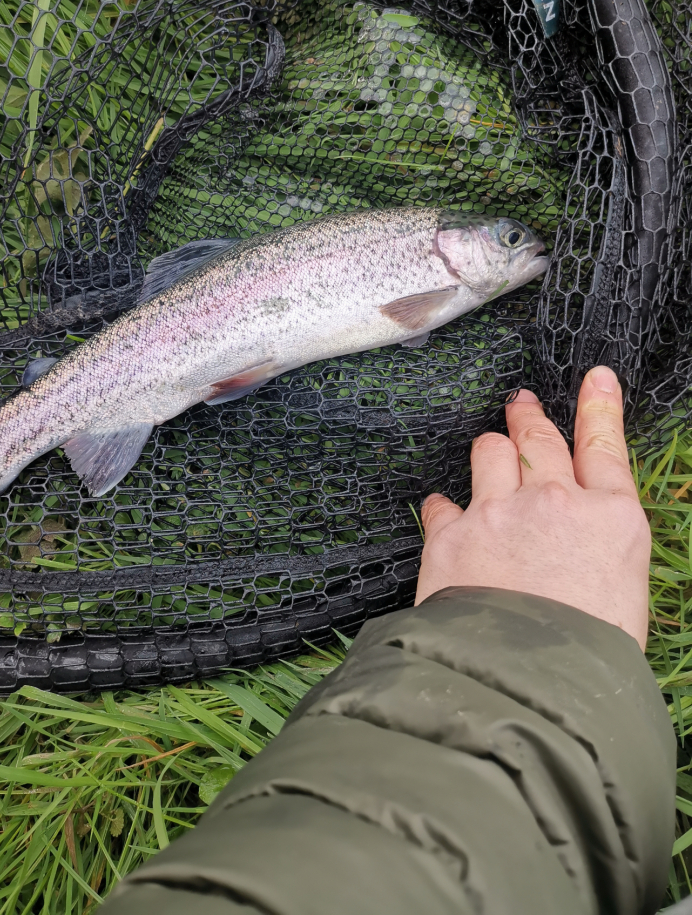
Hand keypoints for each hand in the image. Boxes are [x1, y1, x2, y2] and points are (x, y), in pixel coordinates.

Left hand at [417, 366, 650, 646]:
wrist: (529, 686)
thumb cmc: (589, 659)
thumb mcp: (621, 599)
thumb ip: (595, 554)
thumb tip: (575, 553)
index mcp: (611, 519)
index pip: (604, 445)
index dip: (598, 406)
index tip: (595, 378)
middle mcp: (555, 502)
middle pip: (538, 438)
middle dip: (528, 416)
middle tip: (520, 406)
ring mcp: (499, 512)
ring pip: (489, 452)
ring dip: (488, 450)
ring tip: (488, 452)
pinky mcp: (451, 535)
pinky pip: (442, 503)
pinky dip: (444, 508)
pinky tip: (444, 513)